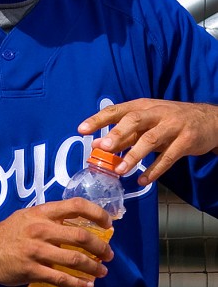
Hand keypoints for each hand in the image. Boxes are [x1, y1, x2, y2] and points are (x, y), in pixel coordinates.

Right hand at [0, 197, 112, 286]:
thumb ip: (49, 217)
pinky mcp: (32, 270)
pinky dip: (78, 284)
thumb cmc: (9, 232)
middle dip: (100, 247)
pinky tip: (86, 285)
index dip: (97, 213)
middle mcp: (41, 229)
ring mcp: (37, 250)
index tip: (108, 224)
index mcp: (42, 212)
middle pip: (80, 236)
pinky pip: (61, 278)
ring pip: (75, 260)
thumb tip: (76, 221)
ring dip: (93, 267)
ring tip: (101, 271)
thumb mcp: (28, 216)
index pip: (76, 206)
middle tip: (108, 255)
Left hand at [78, 98, 217, 184]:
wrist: (208, 119)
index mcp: (142, 106)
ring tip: (120, 170)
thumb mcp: (147, 122)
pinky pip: (169, 157)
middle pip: (133, 120)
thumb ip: (124, 133)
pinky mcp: (186, 141)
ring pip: (150, 139)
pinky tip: (142, 180)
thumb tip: (97, 145)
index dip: (98, 119)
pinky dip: (155, 170)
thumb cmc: (169, 120)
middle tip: (103, 147)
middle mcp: (156, 112)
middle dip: (117, 134)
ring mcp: (173, 126)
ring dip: (134, 155)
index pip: (116, 110)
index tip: (82, 129)